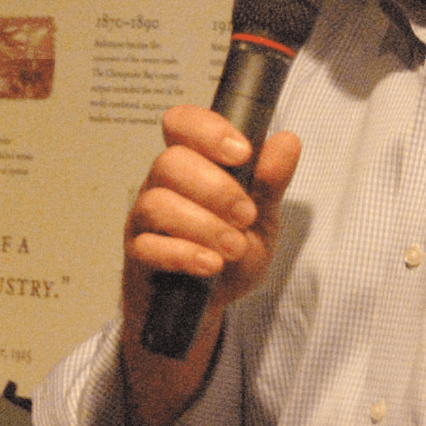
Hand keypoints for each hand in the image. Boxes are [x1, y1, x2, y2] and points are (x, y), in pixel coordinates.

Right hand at [118, 104, 300, 425]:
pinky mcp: (139, 254)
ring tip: (235, 247)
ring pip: (156, 204)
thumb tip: (287, 141)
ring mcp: (146, 218)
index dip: (206, 129)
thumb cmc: (233, 247)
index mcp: (194, 161)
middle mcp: (163, 183)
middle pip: (169, 162)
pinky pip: (148, 247)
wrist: (213, 301)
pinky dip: (184, 254)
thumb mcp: (263, 215)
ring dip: (203, 224)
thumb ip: (272, 180)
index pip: (182, 123)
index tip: (241, 152)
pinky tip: (212, 264)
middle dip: (215, 189)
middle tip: (247, 215)